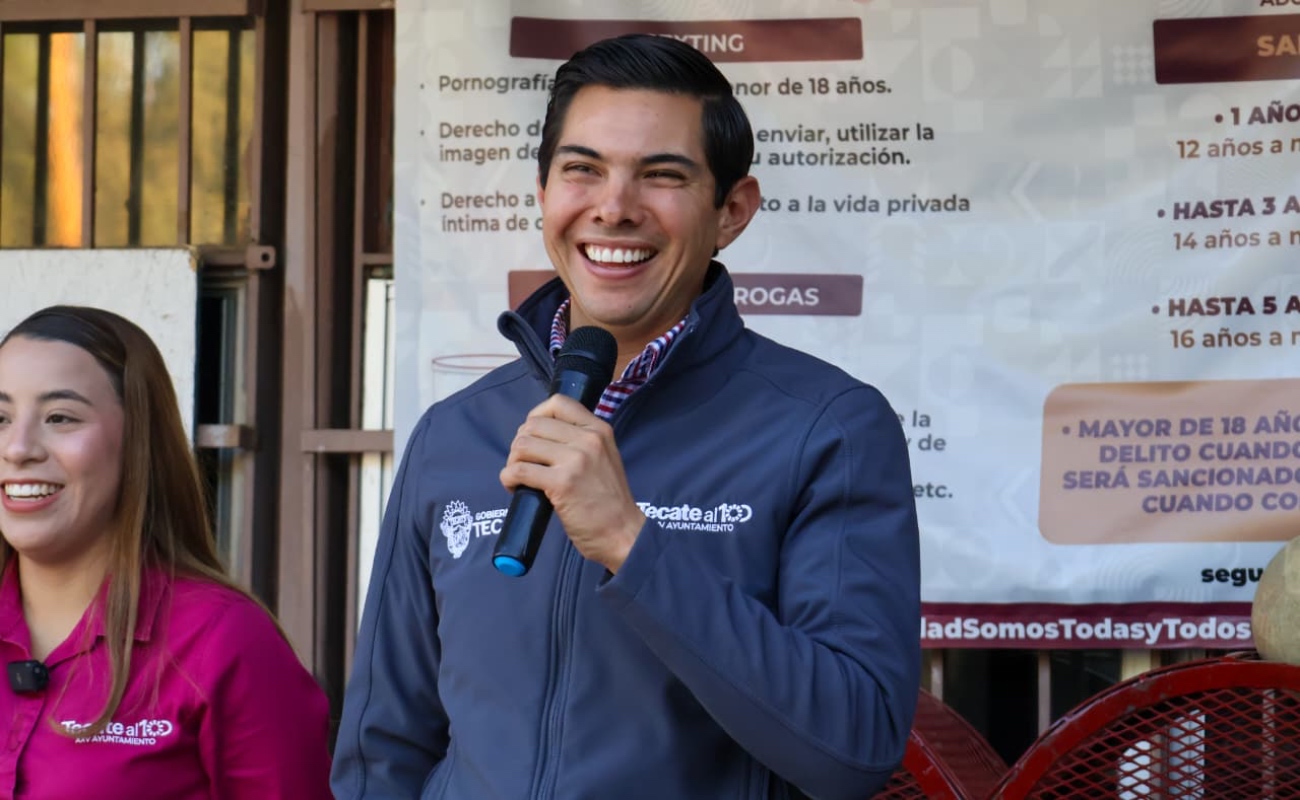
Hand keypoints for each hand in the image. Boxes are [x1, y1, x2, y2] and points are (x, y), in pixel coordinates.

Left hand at [500, 395, 644, 571]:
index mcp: (599, 430)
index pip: (558, 402)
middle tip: (524, 463)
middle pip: (533, 424)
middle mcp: (588, 439)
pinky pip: (519, 470)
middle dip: (520, 443)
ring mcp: (575, 460)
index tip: (534, 436)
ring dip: (513, 461)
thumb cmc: (610, 501)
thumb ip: (581, 441)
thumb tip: (541, 435)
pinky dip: (509, 479)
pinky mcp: (561, 483)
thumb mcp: (605, 457)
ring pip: (522, 445)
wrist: (623, 533)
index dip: (536, 416)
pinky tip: (516, 488)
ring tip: (520, 477)